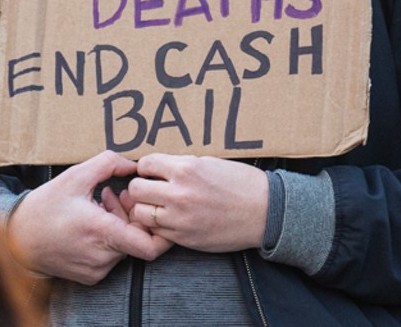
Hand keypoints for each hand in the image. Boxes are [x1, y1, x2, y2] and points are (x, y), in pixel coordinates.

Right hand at [8, 150, 172, 283]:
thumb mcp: (75, 176)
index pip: (150, 247)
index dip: (161, 231)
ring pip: (125, 247)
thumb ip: (108, 163)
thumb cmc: (46, 206)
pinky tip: (93, 220)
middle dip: (133, 214)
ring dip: (119, 224)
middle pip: (137, 239)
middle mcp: (102, 256)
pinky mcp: (91, 276)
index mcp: (102, 232)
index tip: (152, 211)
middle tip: (116, 194)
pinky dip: (109, 238)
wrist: (18, 239)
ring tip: (101, 203)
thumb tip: (134, 164)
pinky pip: (111, 256)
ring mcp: (97, 269)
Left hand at [126, 154, 268, 252]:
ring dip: (145, 208)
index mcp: (186, 169)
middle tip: (150, 188)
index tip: (152, 171)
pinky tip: (169, 220)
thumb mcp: (209, 162)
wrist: (264, 211)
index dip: (146, 167)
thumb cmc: (240, 183)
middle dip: (140, 187)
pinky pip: (156, 231)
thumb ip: (181, 165)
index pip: (145, 164)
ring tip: (157, 205)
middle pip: (135, 189)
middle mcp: (179, 193)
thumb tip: (157, 168)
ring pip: (139, 213)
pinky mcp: (184, 238)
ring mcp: (180, 218)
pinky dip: (157, 226)